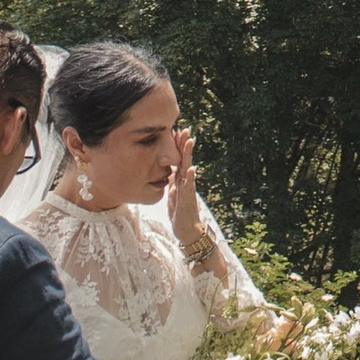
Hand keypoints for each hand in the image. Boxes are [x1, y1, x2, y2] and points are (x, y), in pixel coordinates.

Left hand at [164, 129, 209, 256]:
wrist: (187, 230)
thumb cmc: (180, 212)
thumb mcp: (172, 194)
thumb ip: (171, 182)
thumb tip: (168, 171)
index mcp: (180, 180)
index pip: (178, 160)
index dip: (177, 147)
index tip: (176, 132)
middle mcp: (185, 182)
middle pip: (184, 160)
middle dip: (184, 145)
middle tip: (186, 129)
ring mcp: (187, 190)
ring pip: (188, 169)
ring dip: (188, 156)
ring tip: (190, 142)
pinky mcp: (187, 199)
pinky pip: (189, 187)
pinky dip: (190, 178)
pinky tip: (192, 169)